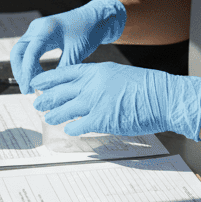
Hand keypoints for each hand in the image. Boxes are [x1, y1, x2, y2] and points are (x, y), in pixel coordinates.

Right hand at [9, 0, 126, 93]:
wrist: (94, 18)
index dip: (28, 72)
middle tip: (28, 91)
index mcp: (47, 28)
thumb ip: (64, 68)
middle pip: (18, 52)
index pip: (30, 52)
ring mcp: (36, 30)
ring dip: (23, 70)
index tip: (31, 89)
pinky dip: (29, 65)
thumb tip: (51, 88)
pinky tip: (37, 78)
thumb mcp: (77, 52)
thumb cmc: (89, 32)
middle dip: (20, 73)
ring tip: (32, 87)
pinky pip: (27, 52)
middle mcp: (37, 27)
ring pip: (20, 52)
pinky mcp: (38, 35)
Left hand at [31, 62, 200, 140]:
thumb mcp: (119, 74)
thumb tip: (87, 88)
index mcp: (97, 71)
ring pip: (65, 109)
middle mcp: (92, 85)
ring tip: (48, 118)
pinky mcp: (102, 119)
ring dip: (55, 115)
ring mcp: (96, 102)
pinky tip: (69, 130)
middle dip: (46, 98)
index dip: (49, 79)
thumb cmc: (147, 87)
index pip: (65, 73)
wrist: (164, 98)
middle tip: (37, 103)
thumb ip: (101, 80)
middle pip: (61, 92)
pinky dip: (72, 128)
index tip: (38, 83)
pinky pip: (79, 125)